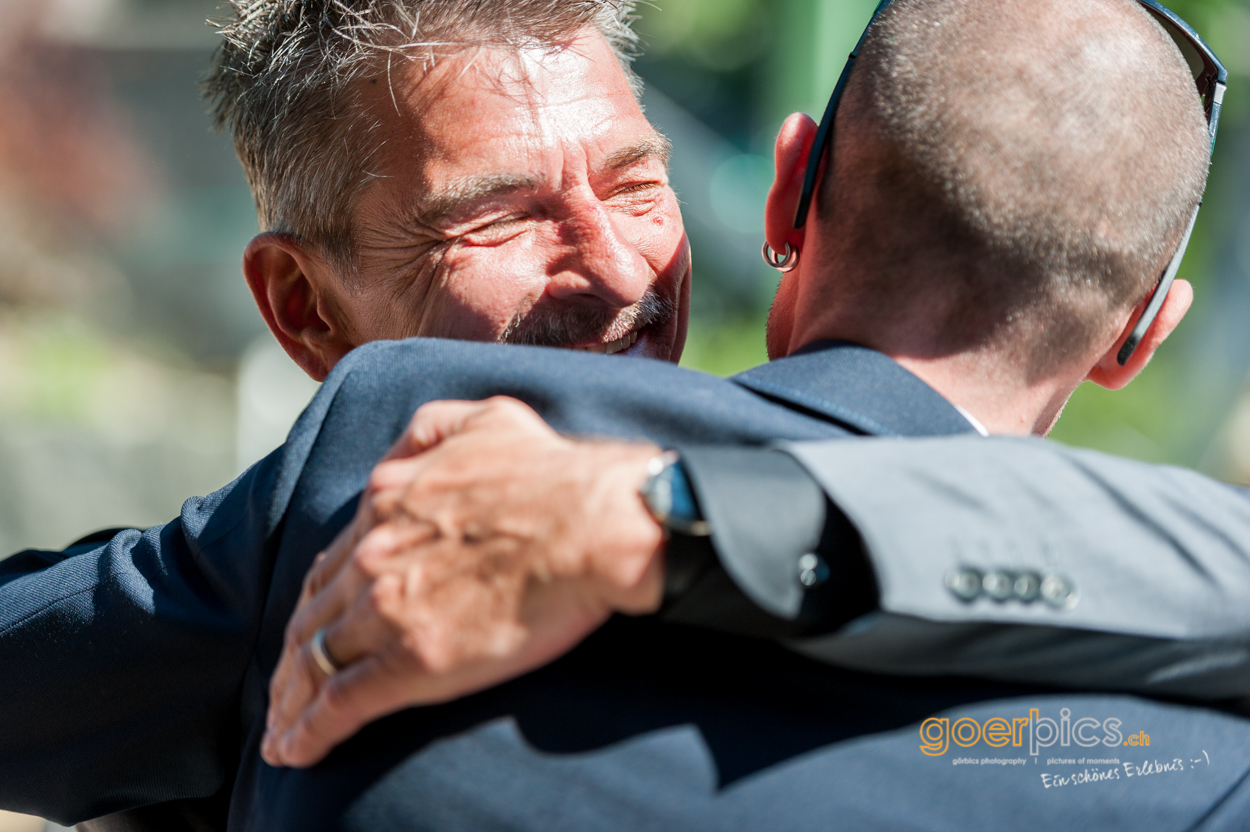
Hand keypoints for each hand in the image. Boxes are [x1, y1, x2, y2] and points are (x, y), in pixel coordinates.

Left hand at [261, 396, 664, 767]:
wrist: (592, 523)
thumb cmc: (554, 474)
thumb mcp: (487, 419)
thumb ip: (434, 428)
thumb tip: (409, 448)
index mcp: (387, 499)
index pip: (332, 559)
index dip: (317, 597)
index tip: (312, 621)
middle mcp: (373, 553)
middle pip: (314, 614)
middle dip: (292, 654)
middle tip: (283, 685)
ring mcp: (387, 609)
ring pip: (315, 660)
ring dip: (291, 697)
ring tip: (279, 728)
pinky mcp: (411, 661)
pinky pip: (339, 703)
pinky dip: (307, 732)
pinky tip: (291, 753)